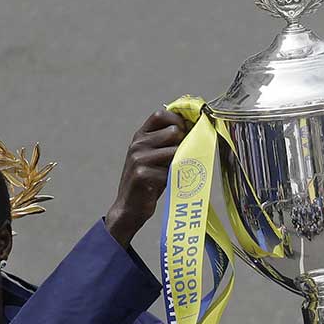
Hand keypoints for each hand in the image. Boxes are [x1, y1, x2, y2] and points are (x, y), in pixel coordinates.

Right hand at [105, 109, 189, 246]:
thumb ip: (168, 143)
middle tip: (182, 159)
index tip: (187, 132)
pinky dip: (174, 179)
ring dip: (181, 163)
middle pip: (173, 131)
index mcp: (140, 136)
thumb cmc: (149, 182)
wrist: (129, 208)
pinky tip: (168, 185)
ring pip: (175, 151)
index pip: (160, 114)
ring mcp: (138, 158)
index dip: (178, 120)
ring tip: (176, 173)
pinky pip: (171, 171)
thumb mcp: (155, 157)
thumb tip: (194, 128)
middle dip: (184, 144)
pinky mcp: (142, 174)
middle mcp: (137, 144)